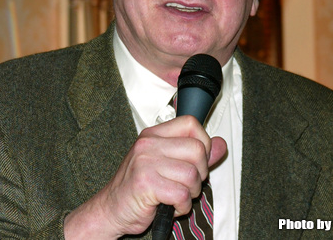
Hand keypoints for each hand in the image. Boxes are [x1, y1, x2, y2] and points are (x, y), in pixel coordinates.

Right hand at [64, 115, 226, 238]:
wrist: (110, 209)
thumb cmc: (138, 188)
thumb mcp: (167, 164)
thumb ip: (196, 155)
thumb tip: (221, 145)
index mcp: (154, 134)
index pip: (191, 124)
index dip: (203, 143)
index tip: (197, 161)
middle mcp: (148, 144)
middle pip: (197, 150)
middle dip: (200, 173)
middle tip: (186, 184)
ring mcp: (145, 162)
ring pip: (192, 174)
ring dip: (190, 193)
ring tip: (176, 196)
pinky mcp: (145, 183)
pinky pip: (181, 194)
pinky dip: (182, 206)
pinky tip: (171, 206)